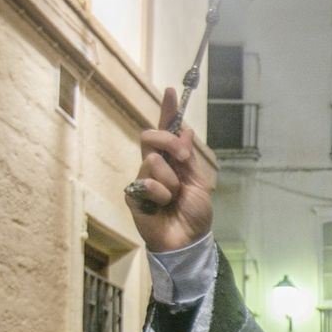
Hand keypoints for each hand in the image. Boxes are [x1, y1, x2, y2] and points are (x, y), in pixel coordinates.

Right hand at [129, 87, 213, 251]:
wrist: (188, 241)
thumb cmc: (194, 215)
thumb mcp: (199, 183)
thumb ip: (188, 159)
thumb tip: (185, 131)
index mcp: (173, 161)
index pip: (167, 131)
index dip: (168, 111)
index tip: (172, 90)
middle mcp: (154, 166)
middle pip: (150, 136)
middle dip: (169, 142)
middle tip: (184, 159)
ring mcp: (142, 179)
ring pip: (152, 160)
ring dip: (170, 180)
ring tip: (173, 198)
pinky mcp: (132, 195)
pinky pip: (146, 182)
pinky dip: (160, 195)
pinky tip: (161, 207)